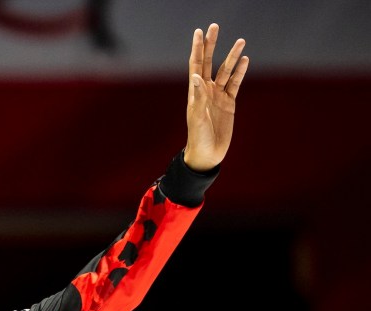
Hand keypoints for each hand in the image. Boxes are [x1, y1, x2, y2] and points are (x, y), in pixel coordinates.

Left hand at [183, 23, 248, 171]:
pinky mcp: (229, 103)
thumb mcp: (198, 117)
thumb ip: (198, 97)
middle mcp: (206, 90)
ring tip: (240, 41)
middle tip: (215, 27)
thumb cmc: (198, 137)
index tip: (199, 32)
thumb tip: (197, 76)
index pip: (196, 64)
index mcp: (195, 92)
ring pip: (226, 71)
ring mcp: (218, 95)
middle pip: (210, 62)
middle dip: (212, 45)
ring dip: (233, 56)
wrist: (208, 153)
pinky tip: (245, 60)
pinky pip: (235, 84)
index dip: (198, 48)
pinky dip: (240, 72)